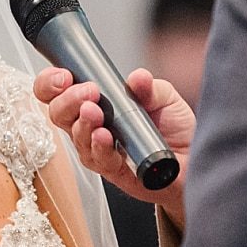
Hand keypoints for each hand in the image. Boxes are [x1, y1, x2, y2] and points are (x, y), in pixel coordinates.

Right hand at [32, 65, 192, 224]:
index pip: (57, 92)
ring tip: (94, 111)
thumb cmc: (174, 129)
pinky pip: (99, 159)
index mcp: (95, 104)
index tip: (64, 75)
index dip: (51, 82)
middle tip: (88, 91)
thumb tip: (137, 78)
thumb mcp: (164, 98)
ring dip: (83, 123)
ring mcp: (99, 150)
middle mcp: (91, 128)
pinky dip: (100, 146)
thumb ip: (149, 87)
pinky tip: (105, 136)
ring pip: (76, 138)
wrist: (195, 159)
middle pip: (59, 114)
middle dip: (67, 100)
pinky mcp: (114, 171)